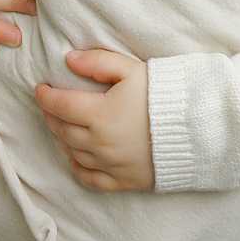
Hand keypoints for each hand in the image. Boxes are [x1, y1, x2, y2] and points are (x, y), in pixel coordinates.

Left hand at [34, 49, 153, 192]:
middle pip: (62, 130)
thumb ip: (99, 62)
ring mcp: (110, 165)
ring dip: (62, 138)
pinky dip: (77, 167)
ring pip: (72, 153)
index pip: (60, 105)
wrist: (199, 130)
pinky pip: (89, 179)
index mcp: (99, 114)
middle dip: (52, 115)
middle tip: (50, 105)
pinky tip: (76, 157)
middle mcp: (99, 143)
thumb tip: (69, 59)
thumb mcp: (133, 70)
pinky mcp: (123, 181)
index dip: (45, 96)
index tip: (40, 89)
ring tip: (62, 126)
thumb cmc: (166, 95)